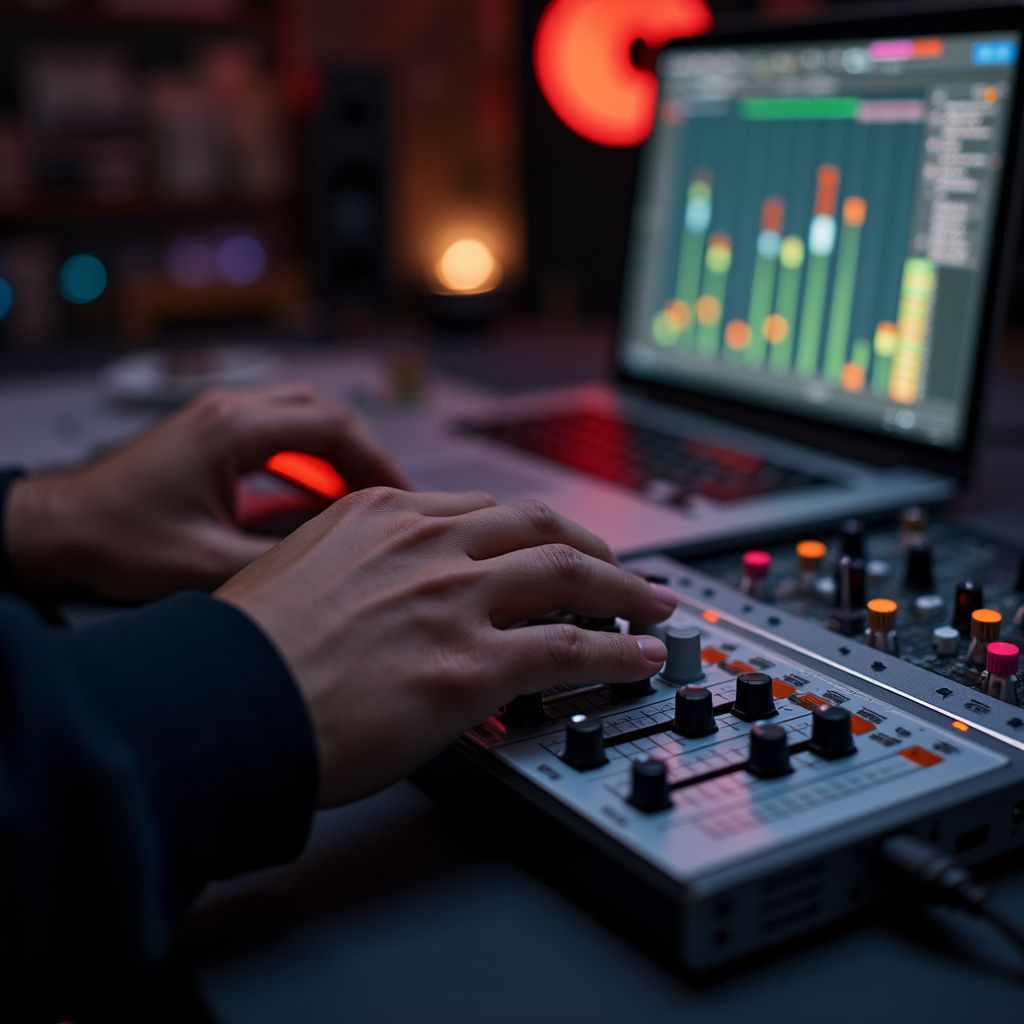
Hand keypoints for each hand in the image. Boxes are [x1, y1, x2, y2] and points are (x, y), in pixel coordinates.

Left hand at [5, 383, 408, 601]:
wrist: (56, 529)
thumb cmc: (114, 539)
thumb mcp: (206, 564)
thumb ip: (280, 561)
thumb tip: (337, 568)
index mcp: (232, 429)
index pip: (333, 427)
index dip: (377, 461)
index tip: (403, 495)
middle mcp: (227, 412)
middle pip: (323, 412)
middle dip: (363, 454)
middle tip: (389, 496)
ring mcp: (216, 420)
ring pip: (301, 418)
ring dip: (335, 455)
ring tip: (360, 498)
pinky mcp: (208, 439)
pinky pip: (276, 437)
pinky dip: (306, 462)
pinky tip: (316, 498)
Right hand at [216, 489, 675, 805]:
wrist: (218, 702)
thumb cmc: (243, 650)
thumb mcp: (296, 569)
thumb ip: (354, 564)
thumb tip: (381, 588)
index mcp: (382, 515)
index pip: (483, 510)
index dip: (530, 531)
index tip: (548, 547)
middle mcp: (427, 544)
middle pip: (540, 527)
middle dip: (591, 548)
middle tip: (618, 568)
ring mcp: (453, 600)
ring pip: (570, 576)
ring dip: (624, 590)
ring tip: (652, 605)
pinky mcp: (470, 664)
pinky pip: (569, 649)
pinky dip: (615, 650)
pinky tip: (637, 658)